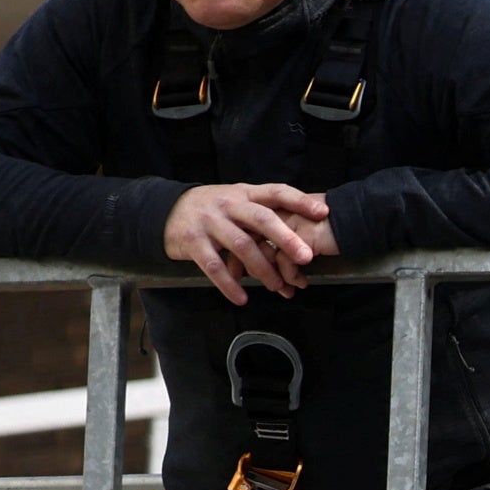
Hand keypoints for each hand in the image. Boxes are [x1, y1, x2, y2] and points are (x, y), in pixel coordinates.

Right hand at [165, 180, 330, 306]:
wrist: (166, 211)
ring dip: (262, 269)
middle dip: (285, 238)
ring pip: (241, 245)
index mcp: (244, 194)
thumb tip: (304, 231)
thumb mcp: (237, 202)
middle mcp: (228, 205)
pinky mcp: (192, 241)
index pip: (275, 192)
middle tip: (306, 258)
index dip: (299, 200)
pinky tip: (242, 298)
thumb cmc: (214, 211)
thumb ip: (263, 212)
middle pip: (261, 218)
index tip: (323, 212)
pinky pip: (213, 265)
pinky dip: (228, 284)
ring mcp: (209, 222)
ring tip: (278, 287)